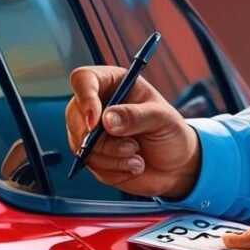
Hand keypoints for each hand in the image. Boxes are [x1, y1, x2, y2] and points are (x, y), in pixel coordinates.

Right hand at [65, 66, 201, 198]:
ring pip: (80, 144)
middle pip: (75, 116)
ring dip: (111, 157)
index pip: (83, 79)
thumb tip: (107, 119)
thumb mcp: (163, 119)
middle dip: (102, 140)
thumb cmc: (171, 133)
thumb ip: (136, 116)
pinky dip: (112, 169)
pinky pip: (88, 164)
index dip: (85, 99)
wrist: (175, 167)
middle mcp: (97, 104)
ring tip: (138, 157)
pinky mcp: (91, 154)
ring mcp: (91, 131)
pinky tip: (132, 166)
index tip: (96, 122)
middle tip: (132, 147)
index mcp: (114, 83)